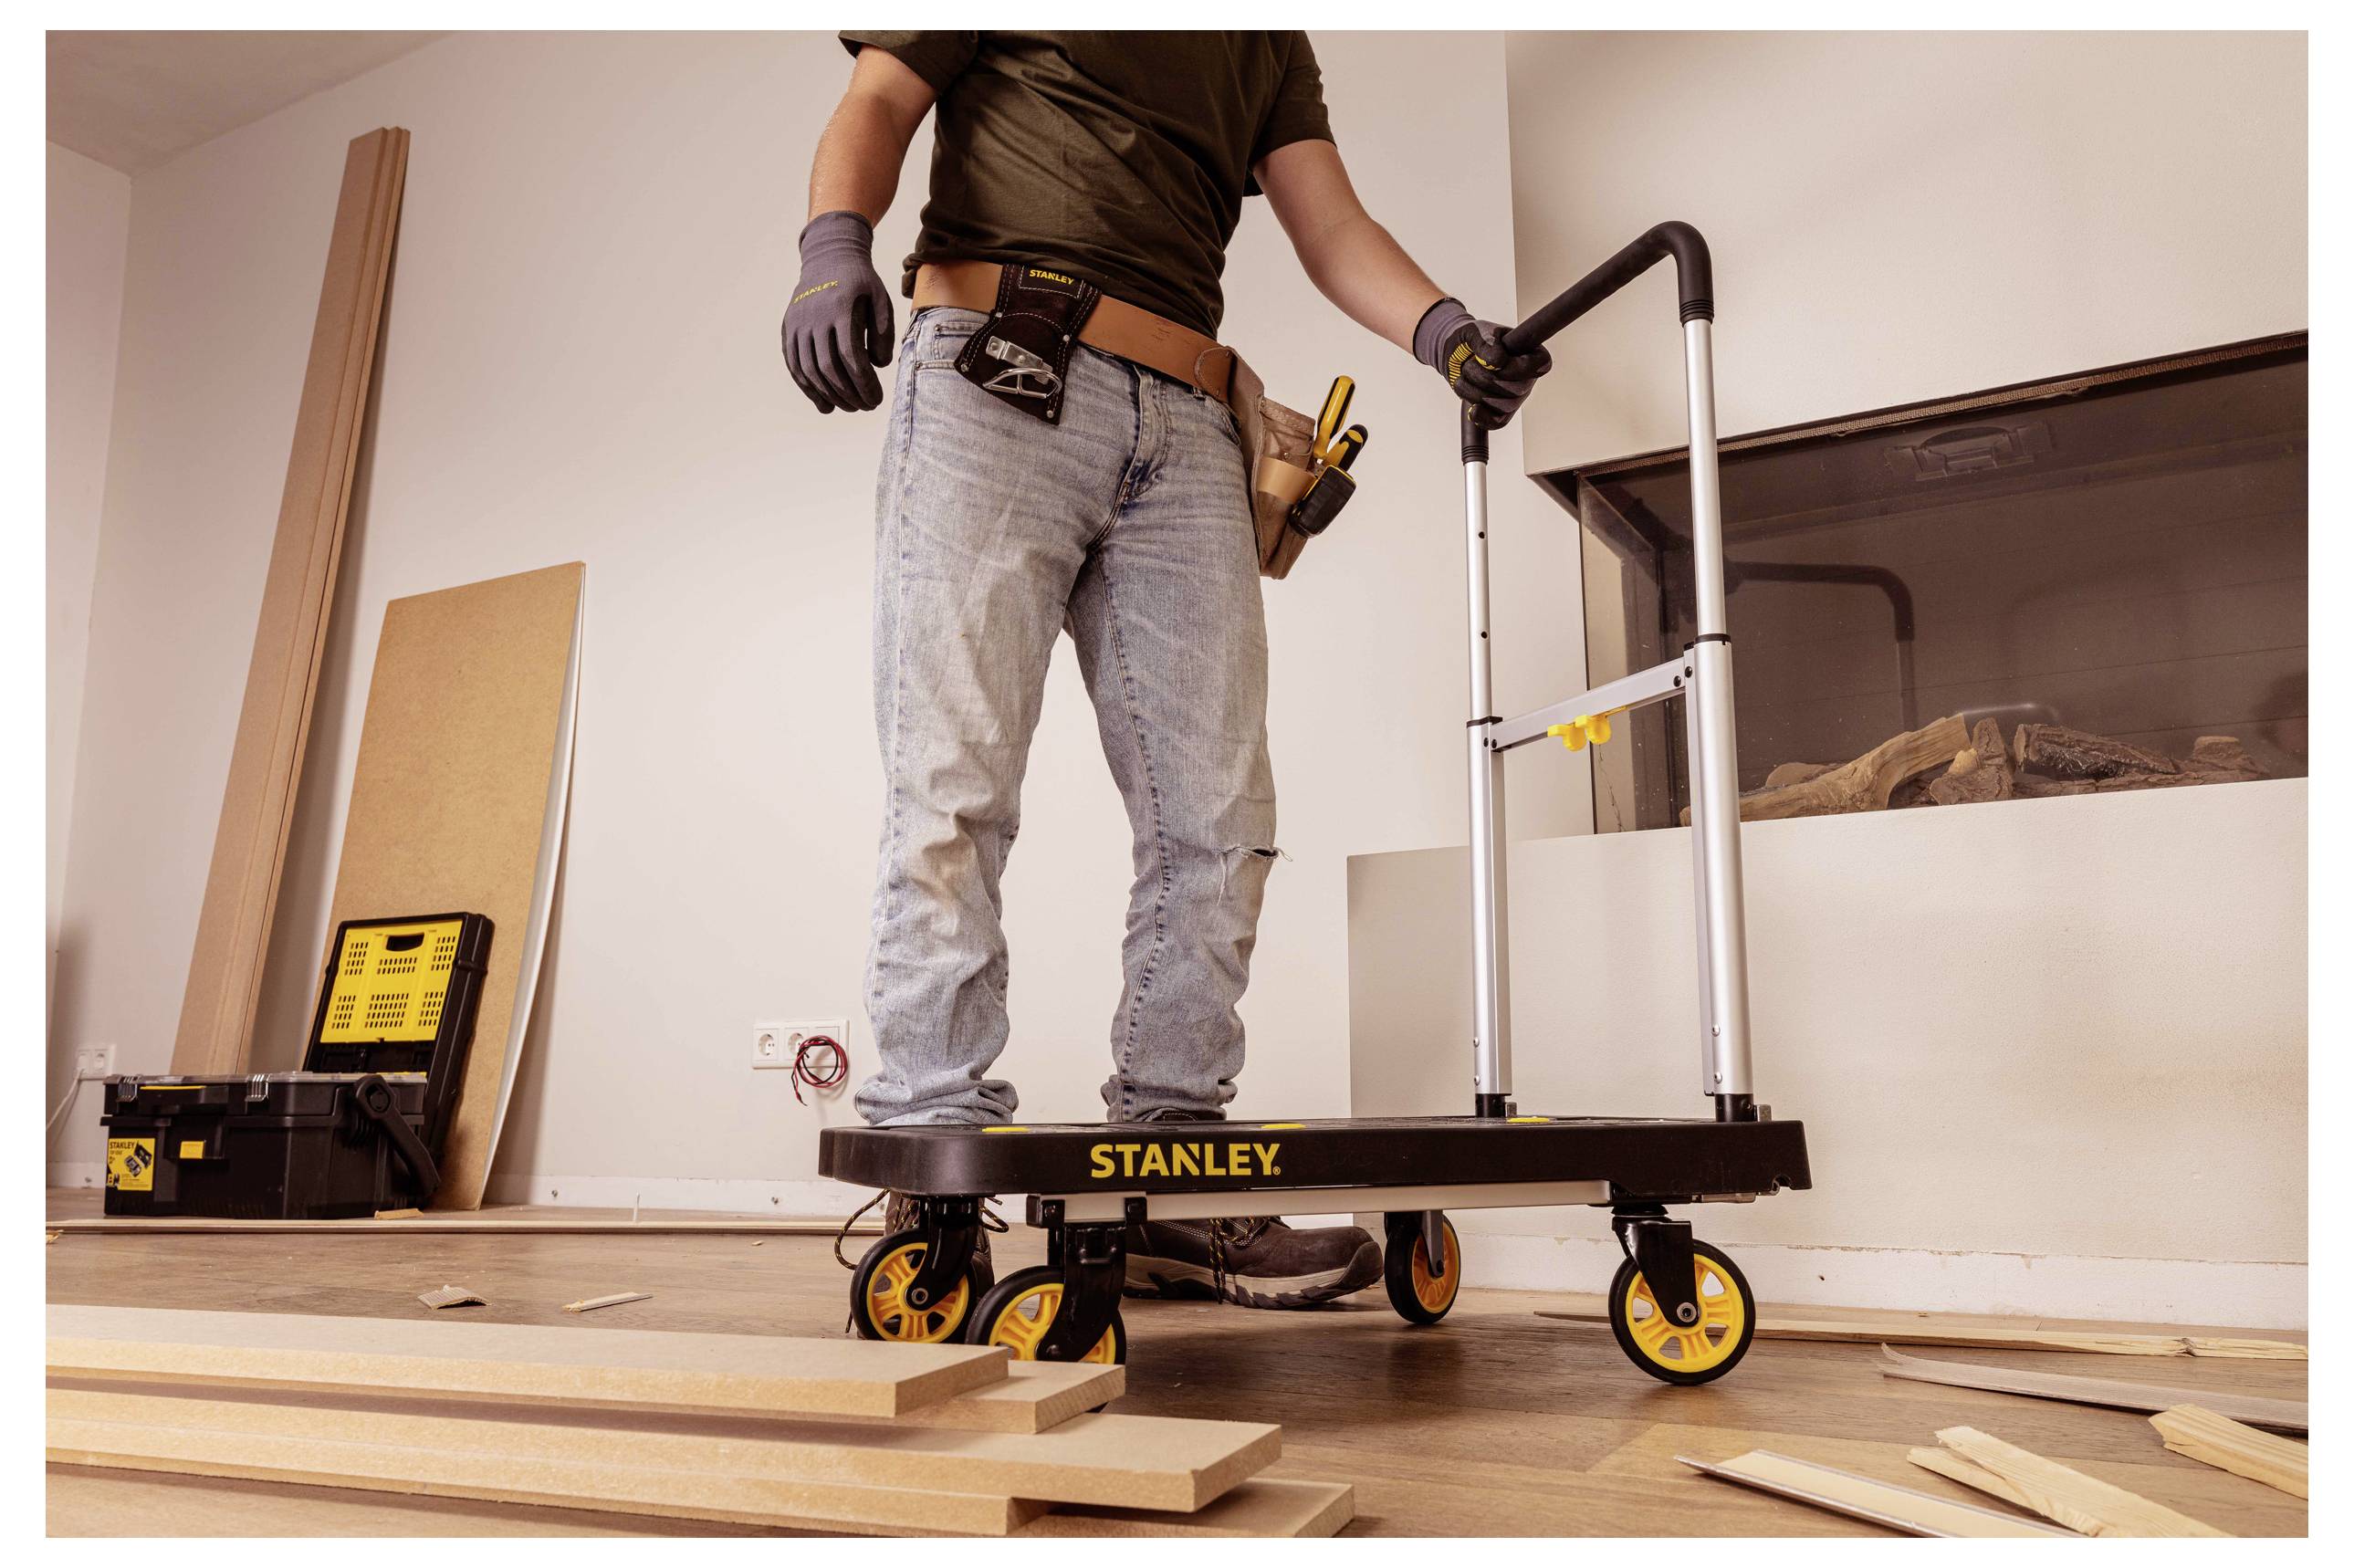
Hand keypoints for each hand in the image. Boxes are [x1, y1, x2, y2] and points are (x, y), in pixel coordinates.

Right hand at [782, 210, 895, 413]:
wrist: (828, 257)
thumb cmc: (860, 282)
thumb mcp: (881, 298)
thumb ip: (885, 331)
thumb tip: (878, 366)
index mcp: (840, 308)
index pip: (851, 356)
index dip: (864, 383)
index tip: (877, 399)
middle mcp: (815, 317)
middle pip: (829, 368)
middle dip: (849, 394)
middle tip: (866, 406)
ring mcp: (797, 323)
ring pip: (809, 370)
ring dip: (829, 395)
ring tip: (849, 406)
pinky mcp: (788, 329)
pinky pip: (794, 365)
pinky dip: (808, 388)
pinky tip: (824, 404)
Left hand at [1413, 298, 1550, 429]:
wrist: (1454, 353)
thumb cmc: (1472, 340)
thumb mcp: (1476, 332)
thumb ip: (1487, 343)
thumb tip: (1498, 361)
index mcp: (1531, 352)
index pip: (1541, 365)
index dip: (1517, 368)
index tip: (1495, 361)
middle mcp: (1527, 377)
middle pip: (1517, 390)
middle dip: (1486, 378)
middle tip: (1470, 364)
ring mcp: (1516, 396)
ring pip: (1503, 406)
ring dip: (1475, 392)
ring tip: (1464, 375)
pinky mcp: (1500, 410)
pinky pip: (1498, 422)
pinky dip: (1483, 418)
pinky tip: (1472, 410)